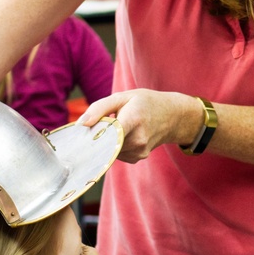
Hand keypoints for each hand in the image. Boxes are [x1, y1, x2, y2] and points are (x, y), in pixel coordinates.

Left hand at [78, 89, 206, 162]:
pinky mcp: (138, 158)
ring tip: (118, 127)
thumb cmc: (145, 103)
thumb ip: (100, 108)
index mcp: (134, 119)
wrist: (172, 116)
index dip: (94, 136)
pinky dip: (115, 146)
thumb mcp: (123, 96)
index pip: (109, 134)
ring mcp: (139, 151)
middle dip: (99, 136)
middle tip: (101, 124)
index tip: (83, 136)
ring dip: (108, 141)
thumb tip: (81, 123)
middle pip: (106, 143)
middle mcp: (138, 139)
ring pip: (110, 151)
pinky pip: (117, 154)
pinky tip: (124, 136)